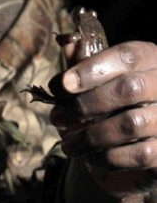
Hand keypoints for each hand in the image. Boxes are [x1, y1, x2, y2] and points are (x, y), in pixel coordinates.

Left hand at [51, 41, 156, 198]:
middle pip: (129, 89)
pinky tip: (89, 157)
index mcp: (150, 58)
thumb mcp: (104, 73)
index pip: (125, 56)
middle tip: (56, 116)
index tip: (62, 84)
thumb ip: (86, 60)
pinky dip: (109, 158)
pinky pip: (140, 155)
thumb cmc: (117, 96)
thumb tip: (68, 44)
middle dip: (86, 104)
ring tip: (67, 143)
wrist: (145, 134)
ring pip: (130, 124)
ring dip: (91, 136)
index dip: (91, 68)